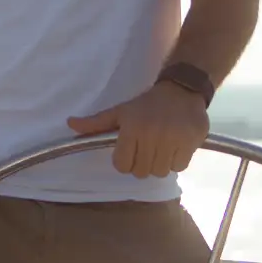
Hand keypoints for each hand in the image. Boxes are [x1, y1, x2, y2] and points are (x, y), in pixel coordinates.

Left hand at [68, 81, 209, 177]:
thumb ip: (95, 123)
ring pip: (160, 172)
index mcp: (131, 128)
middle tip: (148, 148)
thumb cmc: (146, 105)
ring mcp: (173, 139)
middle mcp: (151, 135)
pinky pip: (179, 167)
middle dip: (143, 163)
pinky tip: (176, 146)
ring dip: (160, 163)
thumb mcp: (120, 111)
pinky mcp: (191, 142)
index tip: (132, 150)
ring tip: (162, 147)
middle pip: (141, 172)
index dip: (125, 161)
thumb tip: (70, 124)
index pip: (123, 166)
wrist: (181, 90)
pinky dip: (177, 161)